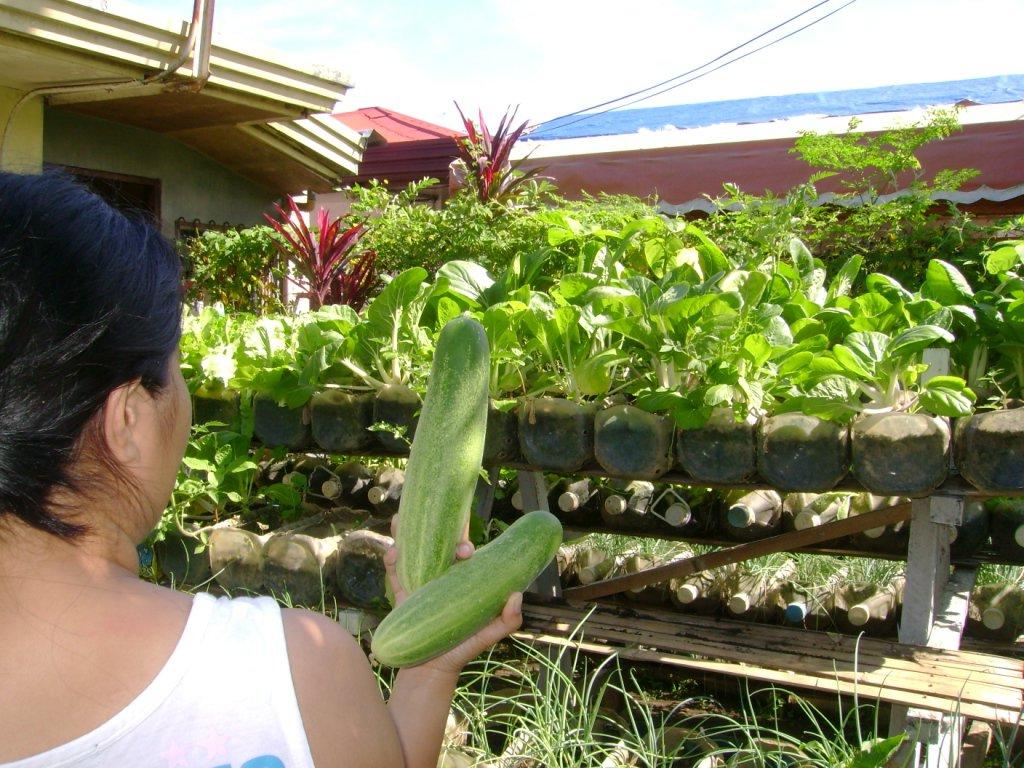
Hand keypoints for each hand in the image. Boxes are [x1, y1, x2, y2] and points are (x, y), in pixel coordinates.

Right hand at [382, 515, 522, 675]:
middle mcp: (441, 575)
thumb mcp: (490, 633)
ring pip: (412, 552)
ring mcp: (420, 582)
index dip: (464, 541)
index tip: (466, 549)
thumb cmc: (465, 647)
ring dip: (405, 534)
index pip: (463, 551)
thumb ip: (508, 619)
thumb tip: (517, 595)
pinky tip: (393, 552)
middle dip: (435, 527)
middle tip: (435, 526)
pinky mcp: (402, 594)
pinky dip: (392, 560)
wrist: (432, 669)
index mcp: (461, 577)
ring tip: (400, 519)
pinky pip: (395, 573)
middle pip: (436, 543)